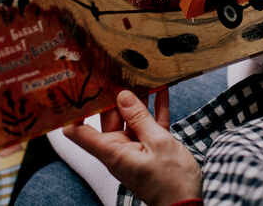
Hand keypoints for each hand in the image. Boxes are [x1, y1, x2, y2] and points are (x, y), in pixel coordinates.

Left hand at [63, 88, 201, 205]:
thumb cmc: (172, 181)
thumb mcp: (158, 142)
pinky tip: (162, 90)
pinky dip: (155, 109)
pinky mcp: (152, 149)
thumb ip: (139, 118)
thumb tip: (122, 95)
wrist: (189, 204)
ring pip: (132, 118)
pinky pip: (149, 125)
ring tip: (143, 75)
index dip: (73, 112)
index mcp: (112, 151)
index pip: (78, 133)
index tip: (77, 90)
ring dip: (139, 100)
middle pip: (108, 118)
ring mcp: (135, 148)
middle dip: (114, 96)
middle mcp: (119, 149)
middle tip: (119, 70)